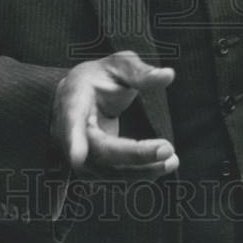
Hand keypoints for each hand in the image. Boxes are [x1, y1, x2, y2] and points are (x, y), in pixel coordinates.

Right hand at [51, 51, 178, 177]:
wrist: (81, 95)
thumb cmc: (101, 77)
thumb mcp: (119, 65)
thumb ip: (140, 72)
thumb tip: (168, 75)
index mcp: (73, 98)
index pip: (70, 120)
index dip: (73, 139)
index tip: (77, 158)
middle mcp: (69, 131)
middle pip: (98, 152)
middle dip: (133, 154)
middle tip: (167, 149)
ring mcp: (78, 154)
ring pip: (106, 171)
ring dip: (141, 170)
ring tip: (172, 161)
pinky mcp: (92, 167)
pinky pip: (114, 177)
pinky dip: (139, 174)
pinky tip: (163, 166)